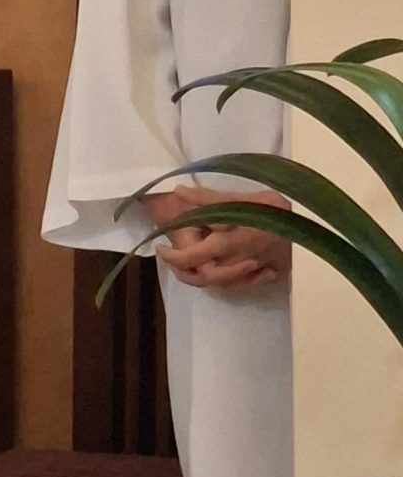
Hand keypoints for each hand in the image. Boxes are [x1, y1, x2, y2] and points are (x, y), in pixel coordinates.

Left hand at [147, 183, 292, 288]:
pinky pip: (240, 284)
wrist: (314, 223)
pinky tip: (219, 267)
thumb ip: (209, 199)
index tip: (162, 249)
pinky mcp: (269, 276)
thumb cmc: (274, 206)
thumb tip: (179, 191)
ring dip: (202, 276)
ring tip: (189, 263)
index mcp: (229, 242)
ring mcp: (255, 272)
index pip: (192, 258)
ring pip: (220, 283)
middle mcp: (239, 262)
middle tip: (172, 257)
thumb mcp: (240, 198)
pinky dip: (226, 279)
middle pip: (204, 277)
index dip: (173, 258)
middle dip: (184, 270)